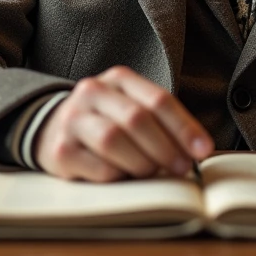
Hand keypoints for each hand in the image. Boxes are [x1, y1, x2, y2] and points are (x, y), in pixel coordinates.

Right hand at [34, 66, 213, 181]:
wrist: (52, 127)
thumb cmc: (106, 119)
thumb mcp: (132, 107)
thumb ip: (161, 122)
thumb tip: (195, 151)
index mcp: (119, 78)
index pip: (158, 100)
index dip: (184, 127)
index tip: (203, 150)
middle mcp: (92, 92)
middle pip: (137, 119)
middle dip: (166, 147)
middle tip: (181, 168)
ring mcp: (73, 120)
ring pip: (115, 141)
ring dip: (142, 163)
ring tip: (152, 173)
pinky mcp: (60, 150)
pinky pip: (98, 167)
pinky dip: (119, 176)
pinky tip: (124, 177)